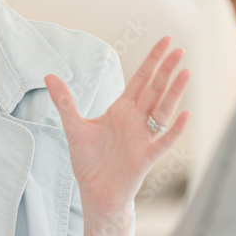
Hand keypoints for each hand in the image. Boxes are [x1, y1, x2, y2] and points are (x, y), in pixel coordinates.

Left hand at [45, 36, 189, 218]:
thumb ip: (65, 102)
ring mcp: (143, 138)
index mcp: (122, 110)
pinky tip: (185, 115)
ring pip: (163, 111)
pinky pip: (163, 142)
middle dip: (166, 69)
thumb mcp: (74, 128)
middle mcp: (136, 121)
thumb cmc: (89, 163)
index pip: (142, 79)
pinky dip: (174, 131)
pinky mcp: (145, 158)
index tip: (166, 41)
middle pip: (155, 90)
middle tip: (179, 49)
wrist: (95, 195)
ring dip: (174, 93)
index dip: (153, 60)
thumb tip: (49, 76)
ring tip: (186, 72)